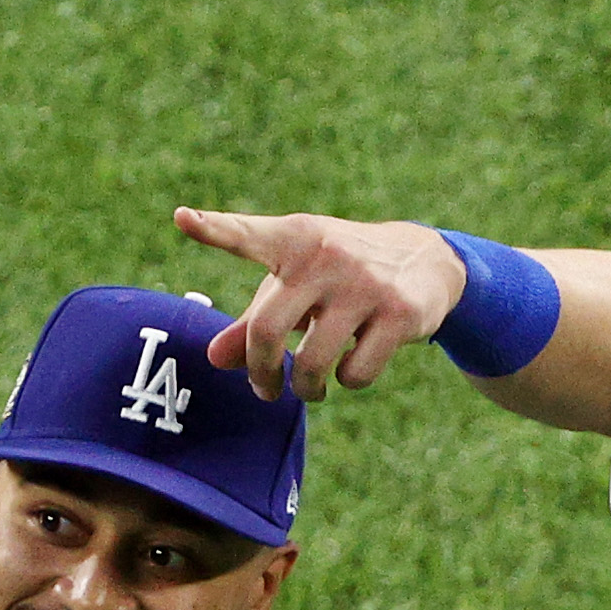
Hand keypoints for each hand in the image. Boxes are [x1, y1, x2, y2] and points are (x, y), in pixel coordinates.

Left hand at [173, 207, 466, 400]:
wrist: (427, 261)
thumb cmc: (338, 276)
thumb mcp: (295, 287)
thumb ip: (251, 323)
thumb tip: (213, 360)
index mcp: (294, 240)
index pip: (247, 235)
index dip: (214, 229)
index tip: (183, 218)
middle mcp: (326, 256)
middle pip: (267, 331)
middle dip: (261, 374)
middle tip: (265, 391)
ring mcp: (365, 284)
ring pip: (313, 362)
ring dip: (306, 388)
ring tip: (309, 388)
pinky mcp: (400, 313)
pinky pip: (355, 373)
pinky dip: (348, 380)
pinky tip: (354, 364)